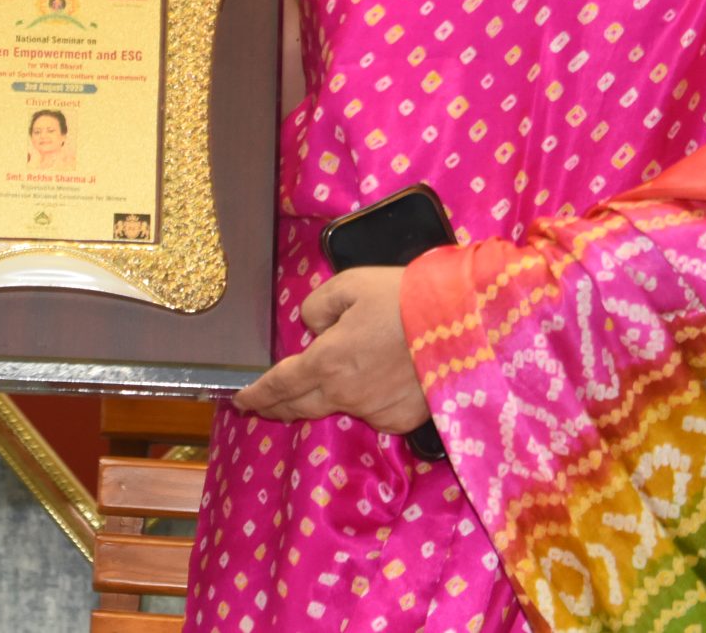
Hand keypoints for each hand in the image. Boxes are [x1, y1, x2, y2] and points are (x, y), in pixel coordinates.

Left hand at [233, 266, 431, 433]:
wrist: (463, 323)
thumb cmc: (404, 297)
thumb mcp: (350, 284)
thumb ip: (318, 307)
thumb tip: (313, 329)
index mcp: (327, 361)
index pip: (280, 385)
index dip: (257, 394)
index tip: (242, 400)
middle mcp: (346, 394)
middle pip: (301, 407)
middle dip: (278, 406)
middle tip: (264, 405)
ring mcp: (376, 412)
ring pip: (341, 405)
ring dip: (332, 393)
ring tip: (345, 369)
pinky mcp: (403, 421)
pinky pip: (374, 411)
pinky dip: (369, 398)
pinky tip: (382, 377)